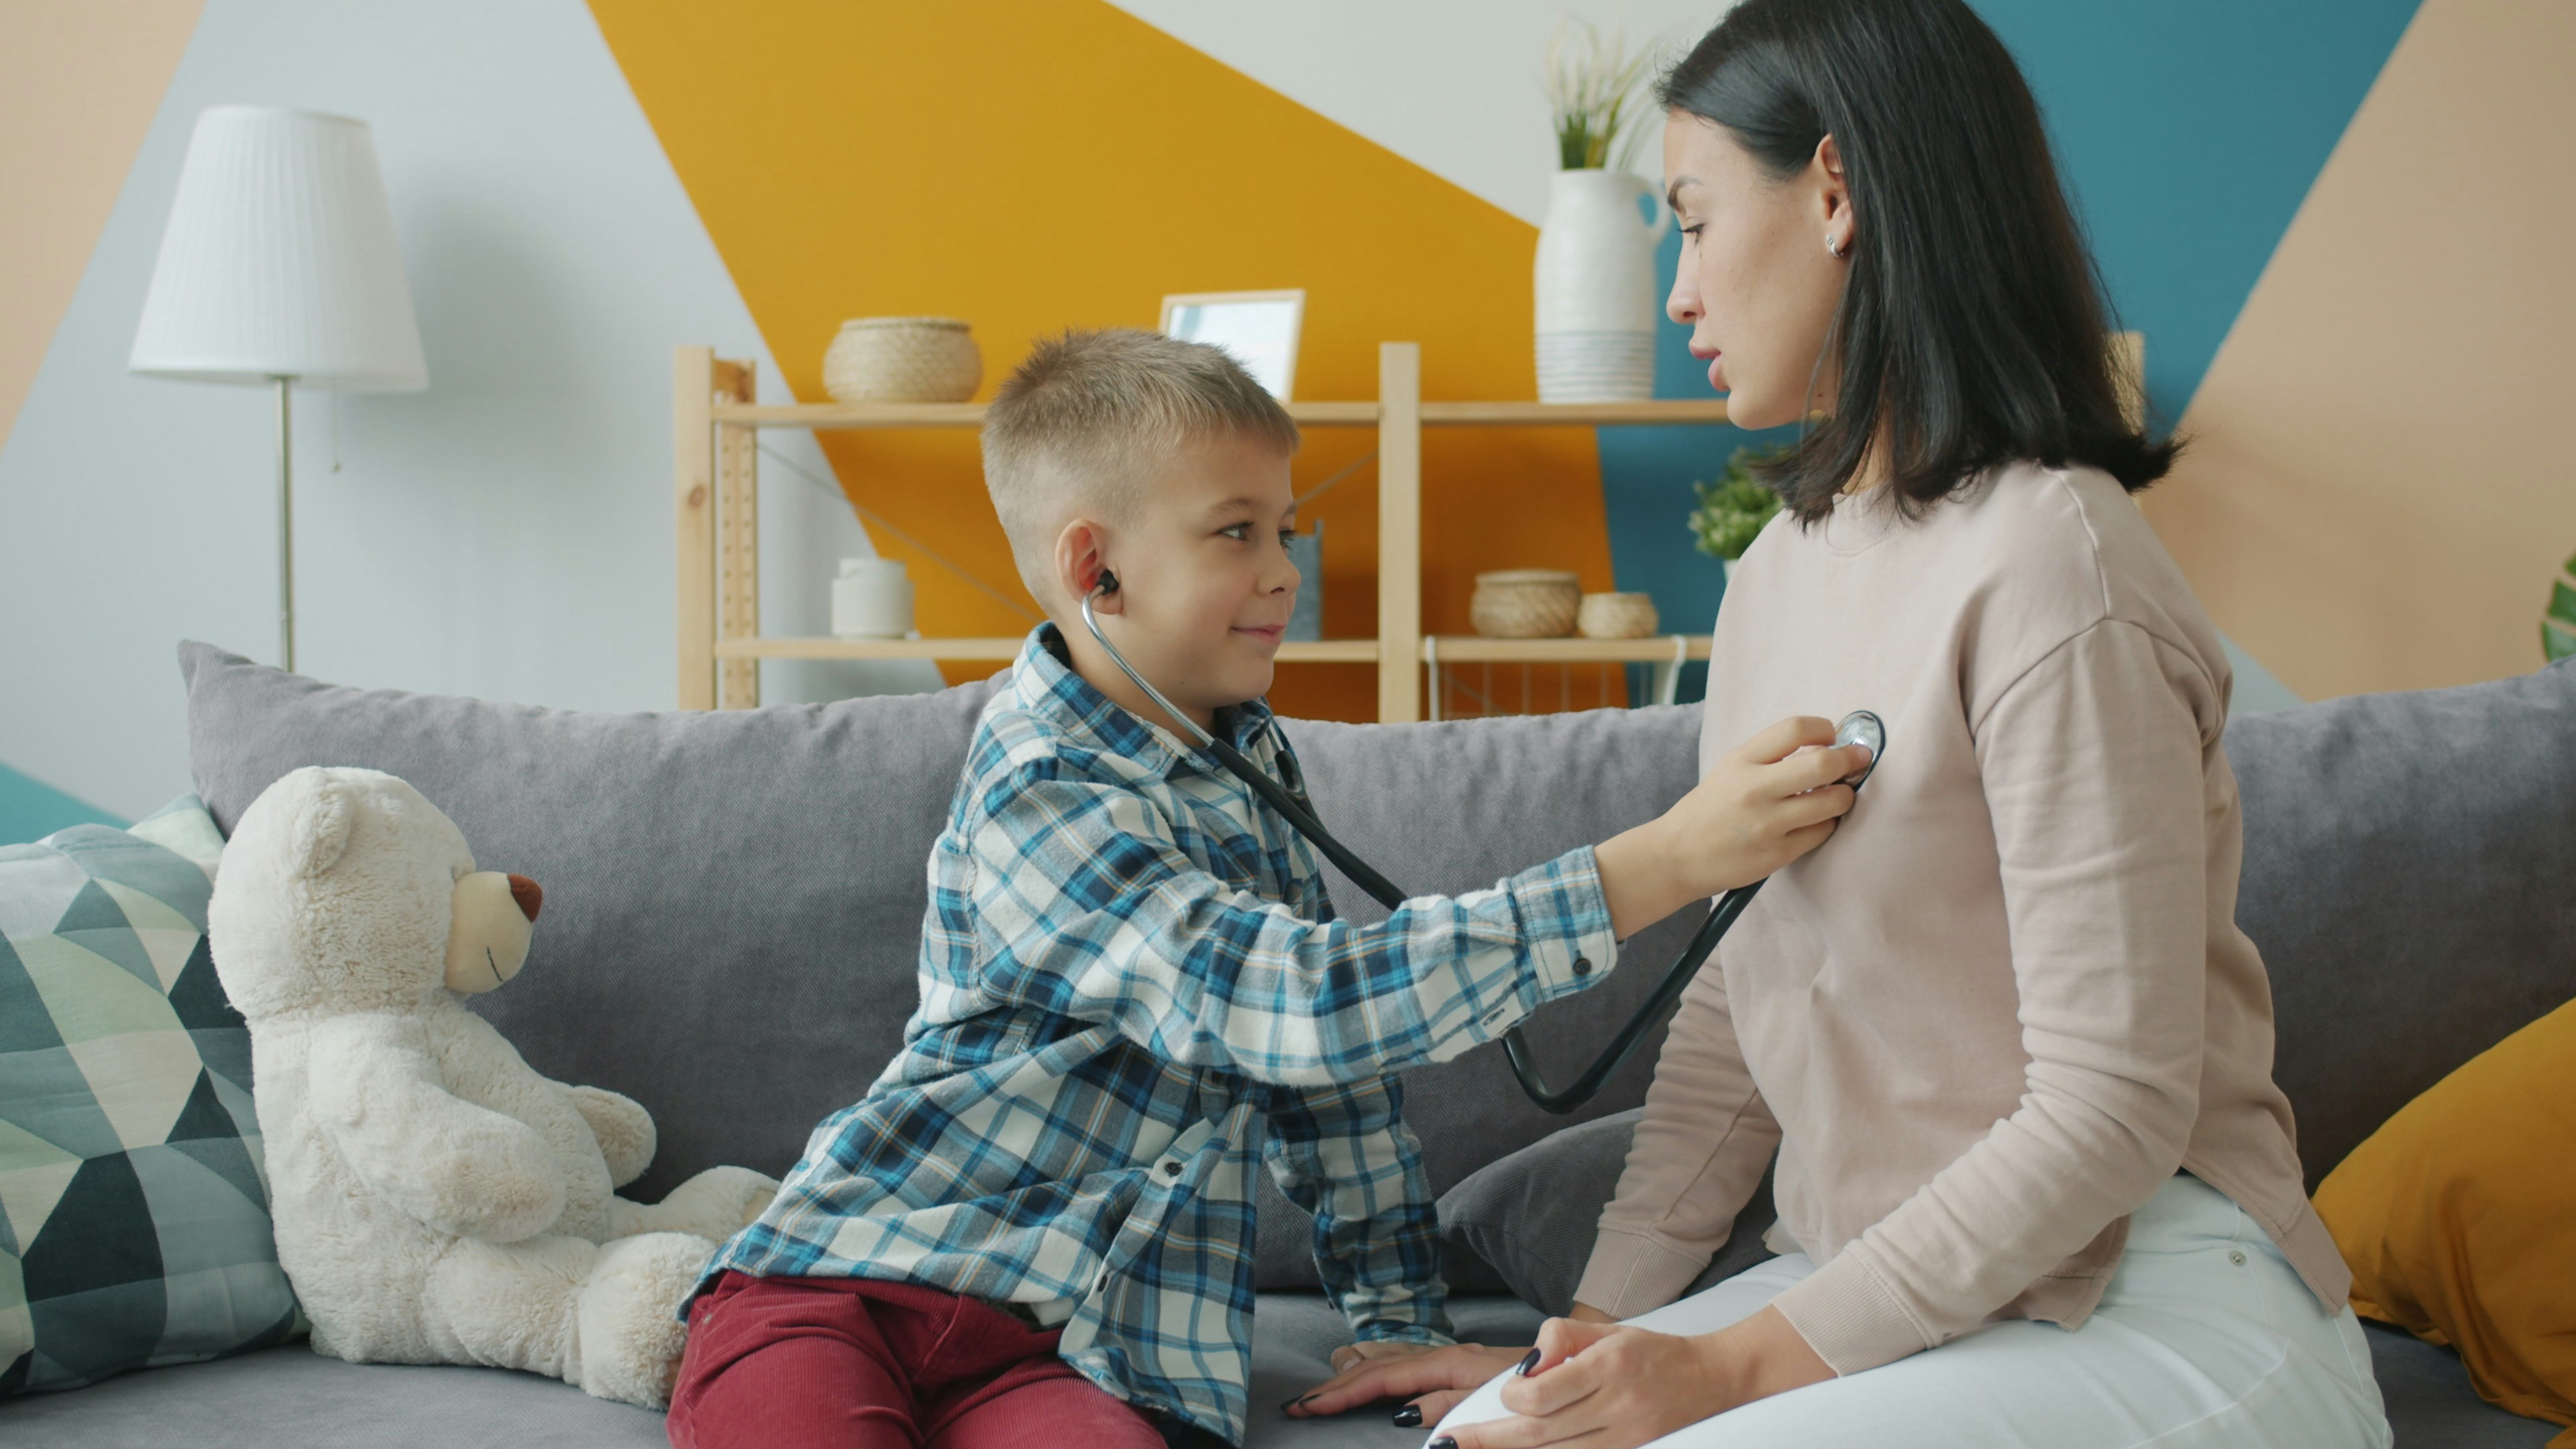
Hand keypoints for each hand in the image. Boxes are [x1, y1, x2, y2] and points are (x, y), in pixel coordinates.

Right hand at [1285, 1341, 1528, 1428]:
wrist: (1575, 1359)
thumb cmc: (1539, 1381)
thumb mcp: (1492, 1396)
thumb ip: (1447, 1403)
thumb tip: (1402, 1413)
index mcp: (1448, 1364)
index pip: (1382, 1378)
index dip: (1343, 1392)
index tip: (1310, 1405)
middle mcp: (1445, 1355)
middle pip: (1379, 1367)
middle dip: (1338, 1385)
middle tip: (1301, 1403)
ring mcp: (1451, 1356)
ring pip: (1391, 1358)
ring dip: (1356, 1370)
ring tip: (1327, 1380)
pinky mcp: (1459, 1362)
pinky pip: (1408, 1359)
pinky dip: (1380, 1363)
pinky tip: (1373, 1365)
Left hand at [1438, 1306, 1831, 1448]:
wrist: (1712, 1379)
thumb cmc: (1651, 1351)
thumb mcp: (1608, 1329)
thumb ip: (1562, 1339)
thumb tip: (1525, 1366)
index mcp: (1611, 1366)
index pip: (1547, 1393)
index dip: (1515, 1396)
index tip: (1508, 1390)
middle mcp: (1619, 1406)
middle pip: (1542, 1433)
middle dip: (1491, 1439)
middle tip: (1451, 1442)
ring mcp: (1627, 1436)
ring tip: (1473, 1448)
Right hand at [1597, 717, 1868, 937]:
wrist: (1676, 855)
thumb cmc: (1709, 809)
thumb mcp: (1731, 770)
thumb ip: (1771, 757)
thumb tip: (1825, 746)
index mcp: (1741, 760)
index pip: (1795, 728)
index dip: (1825, 729)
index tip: (1832, 736)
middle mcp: (1754, 789)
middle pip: (1823, 763)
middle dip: (1850, 759)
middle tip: (1858, 760)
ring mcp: (1766, 824)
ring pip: (1832, 802)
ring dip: (1845, 796)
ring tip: (1840, 795)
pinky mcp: (1776, 854)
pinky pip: (1822, 833)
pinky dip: (1827, 824)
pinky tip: (1818, 821)